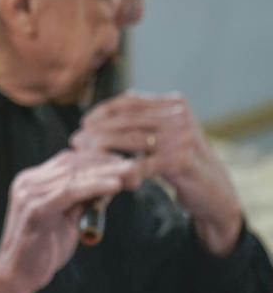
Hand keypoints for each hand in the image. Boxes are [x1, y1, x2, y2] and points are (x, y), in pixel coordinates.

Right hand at [0, 150, 141, 292]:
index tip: (125, 166)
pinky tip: (115, 185)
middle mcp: (28, 182)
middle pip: (73, 163)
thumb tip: (109, 184)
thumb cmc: (43, 249)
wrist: (18, 274)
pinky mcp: (36, 209)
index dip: (98, 160)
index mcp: (32, 181)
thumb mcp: (67, 219)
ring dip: (106, 173)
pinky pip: (70, 192)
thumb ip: (82, 201)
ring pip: (74, 175)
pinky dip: (94, 186)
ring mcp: (29, 193)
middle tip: (135, 169)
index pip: (69, 161)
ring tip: (131, 174)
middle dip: (106, 164)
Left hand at [70, 91, 242, 255]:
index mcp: (174, 103)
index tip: (83, 123)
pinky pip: (141, 164)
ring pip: (129, 139)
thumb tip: (100, 114)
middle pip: (126, 119)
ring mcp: (182, 138)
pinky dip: (120, 169)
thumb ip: (142, 119)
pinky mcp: (181, 162)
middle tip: (76, 140)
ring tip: (83, 154)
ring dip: (101, 147)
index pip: (129, 100)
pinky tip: (105, 174)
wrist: (215, 192)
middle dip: (96, 130)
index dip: (102, 110)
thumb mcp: (166, 133)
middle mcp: (179, 116)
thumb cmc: (182, 160)